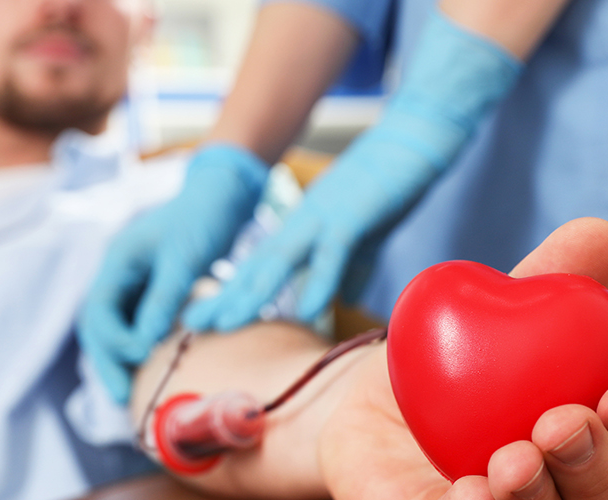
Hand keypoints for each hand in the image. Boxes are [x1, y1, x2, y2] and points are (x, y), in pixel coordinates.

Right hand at [77, 144, 267, 402]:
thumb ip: (164, 297)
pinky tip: (156, 370)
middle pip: (99, 327)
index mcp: (117, 260)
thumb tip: (146, 343)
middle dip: (109, 362)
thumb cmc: (204, 217)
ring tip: (135, 394)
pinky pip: (138, 325)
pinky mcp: (152, 291)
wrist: (223, 194)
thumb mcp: (185, 257)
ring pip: (117, 330)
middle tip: (124, 399)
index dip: (114, 341)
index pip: (98, 311)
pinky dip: (143, 348)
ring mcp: (133, 283)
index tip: (142, 357)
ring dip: (123, 360)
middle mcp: (118, 274)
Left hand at [181, 150, 426, 331]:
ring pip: (280, 260)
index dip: (232, 295)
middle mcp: (304, 223)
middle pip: (257, 267)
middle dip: (224, 298)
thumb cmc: (390, 184)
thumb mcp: (365, 235)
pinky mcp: (354, 215)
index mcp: (304, 229)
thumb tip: (344, 298)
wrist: (416, 136)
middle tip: (191, 325)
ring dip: (252, 293)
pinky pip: (333, 252)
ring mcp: (325, 217)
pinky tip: (308, 311)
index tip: (204, 321)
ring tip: (225, 323)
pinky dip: (320, 281)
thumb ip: (351, 266)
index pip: (260, 268)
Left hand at [320, 218, 607, 499]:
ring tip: (512, 457)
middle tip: (560, 423)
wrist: (366, 403)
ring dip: (541, 497)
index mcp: (607, 451)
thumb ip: (551, 280)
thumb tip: (601, 234)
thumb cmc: (458, 364)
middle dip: (597, 468)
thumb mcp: (497, 312)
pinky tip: (468, 489)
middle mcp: (573, 498)